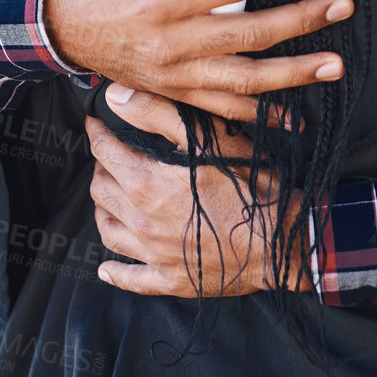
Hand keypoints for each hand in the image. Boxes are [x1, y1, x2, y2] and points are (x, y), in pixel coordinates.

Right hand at [44, 0, 352, 124]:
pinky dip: (260, 116)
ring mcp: (175, 75)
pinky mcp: (174, 93)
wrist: (55, 27)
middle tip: (341, 6)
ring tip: (335, 64)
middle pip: (250, 34)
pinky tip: (296, 118)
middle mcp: (173, 42)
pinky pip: (223, 110)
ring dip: (295, 73)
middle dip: (302, 20)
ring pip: (245, 80)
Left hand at [85, 89, 310, 297]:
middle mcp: (141, 221)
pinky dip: (115, 272)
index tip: (96, 124)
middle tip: (109, 156)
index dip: (98, 134)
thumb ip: (157, 114)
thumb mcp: (207, 138)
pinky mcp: (170, 279)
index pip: (105, 152)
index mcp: (146, 183)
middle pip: (101, 191)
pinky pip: (131, 278)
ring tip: (109, 198)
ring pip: (109, 232)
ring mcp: (154, 254)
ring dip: (103, 211)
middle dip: (101, 168)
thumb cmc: (250, 184)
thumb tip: (114, 97)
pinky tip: (107, 267)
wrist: (280, 239)